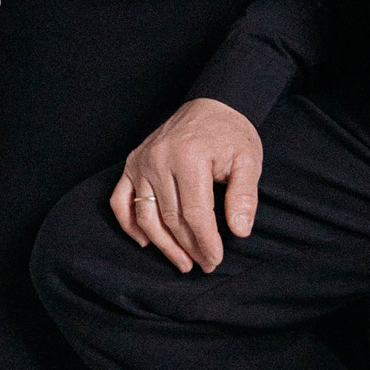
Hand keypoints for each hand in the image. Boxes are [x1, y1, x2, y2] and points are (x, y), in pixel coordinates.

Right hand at [110, 99, 263, 271]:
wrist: (212, 104)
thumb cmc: (231, 134)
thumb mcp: (249, 160)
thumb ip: (244, 196)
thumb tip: (240, 231)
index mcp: (189, 158)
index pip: (195, 214)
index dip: (205, 242)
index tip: (215, 259)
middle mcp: (159, 159)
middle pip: (171, 218)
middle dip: (189, 248)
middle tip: (204, 265)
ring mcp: (142, 161)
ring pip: (146, 215)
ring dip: (162, 244)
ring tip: (182, 262)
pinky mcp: (132, 163)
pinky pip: (121, 200)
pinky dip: (129, 224)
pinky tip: (145, 242)